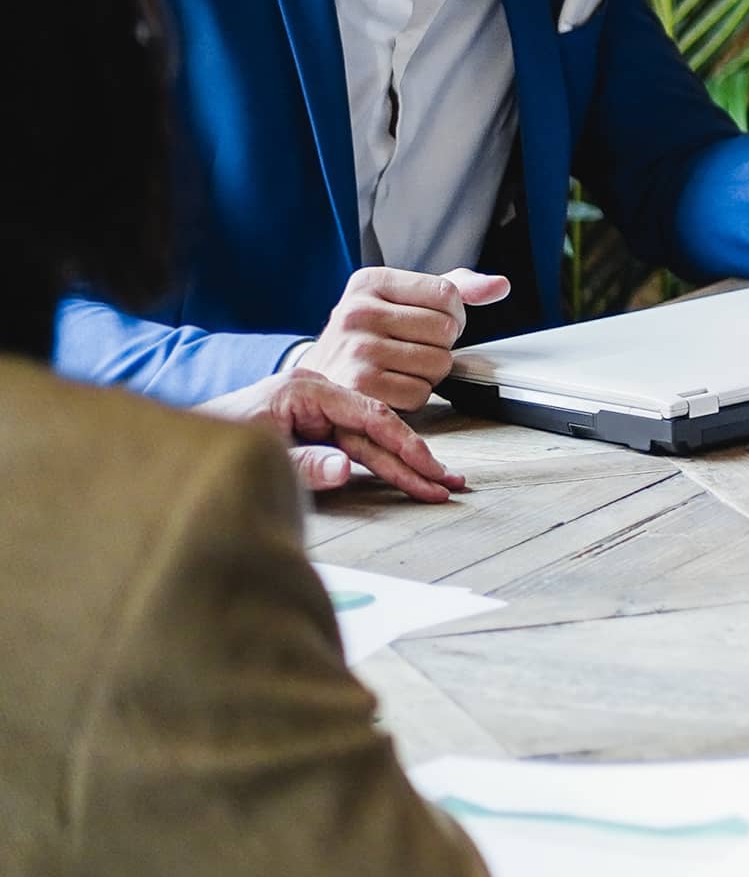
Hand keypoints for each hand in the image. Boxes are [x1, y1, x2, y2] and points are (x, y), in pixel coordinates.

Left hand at [203, 367, 466, 502]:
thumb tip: (344, 469)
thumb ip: (301, 462)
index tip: (428, 467)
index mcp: (305, 389)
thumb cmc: (212, 437)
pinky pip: (353, 452)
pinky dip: (379, 467)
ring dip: (402, 467)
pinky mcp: (313, 435)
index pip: (369, 414)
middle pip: (376, 431)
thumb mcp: (257, 450)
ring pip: (368, 445)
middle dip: (413, 460)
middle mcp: (317, 400)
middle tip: (446, 483)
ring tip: (435, 486)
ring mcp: (316, 417)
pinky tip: (405, 478)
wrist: (174, 445)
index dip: (404, 443)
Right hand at [301, 266, 508, 410]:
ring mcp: (356, 349)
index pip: (447, 293)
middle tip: (411, 347)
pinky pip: (421, 393)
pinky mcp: (359, 386)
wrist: (317, 378)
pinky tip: (391, 386)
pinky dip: (415, 395)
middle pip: (447, 329)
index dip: (454, 313)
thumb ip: (456, 286)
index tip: (432, 321)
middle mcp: (357, 312)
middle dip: (441, 344)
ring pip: (440, 363)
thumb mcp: (402, 298)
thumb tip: (500, 285)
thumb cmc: (368, 335)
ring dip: (430, 372)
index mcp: (370, 281)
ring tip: (399, 366)